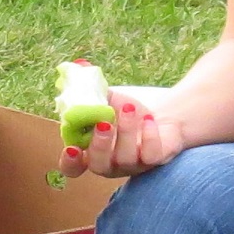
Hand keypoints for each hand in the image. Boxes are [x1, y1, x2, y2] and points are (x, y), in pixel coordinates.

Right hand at [63, 89, 186, 177]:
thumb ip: (88, 89)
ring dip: (126, 131)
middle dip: (99, 145)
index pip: (73, 168)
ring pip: (125, 159)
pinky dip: (149, 136)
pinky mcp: (155, 161)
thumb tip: (78, 66)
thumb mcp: (107, 99)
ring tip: (129, 108)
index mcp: (91, 151)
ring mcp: (132, 165)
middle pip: (98, 166)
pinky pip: (150, 155)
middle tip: (104, 123)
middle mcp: (110, 164)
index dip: (69, 162)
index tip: (71, 148)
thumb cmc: (129, 110)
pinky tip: (148, 119)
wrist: (164, 115)